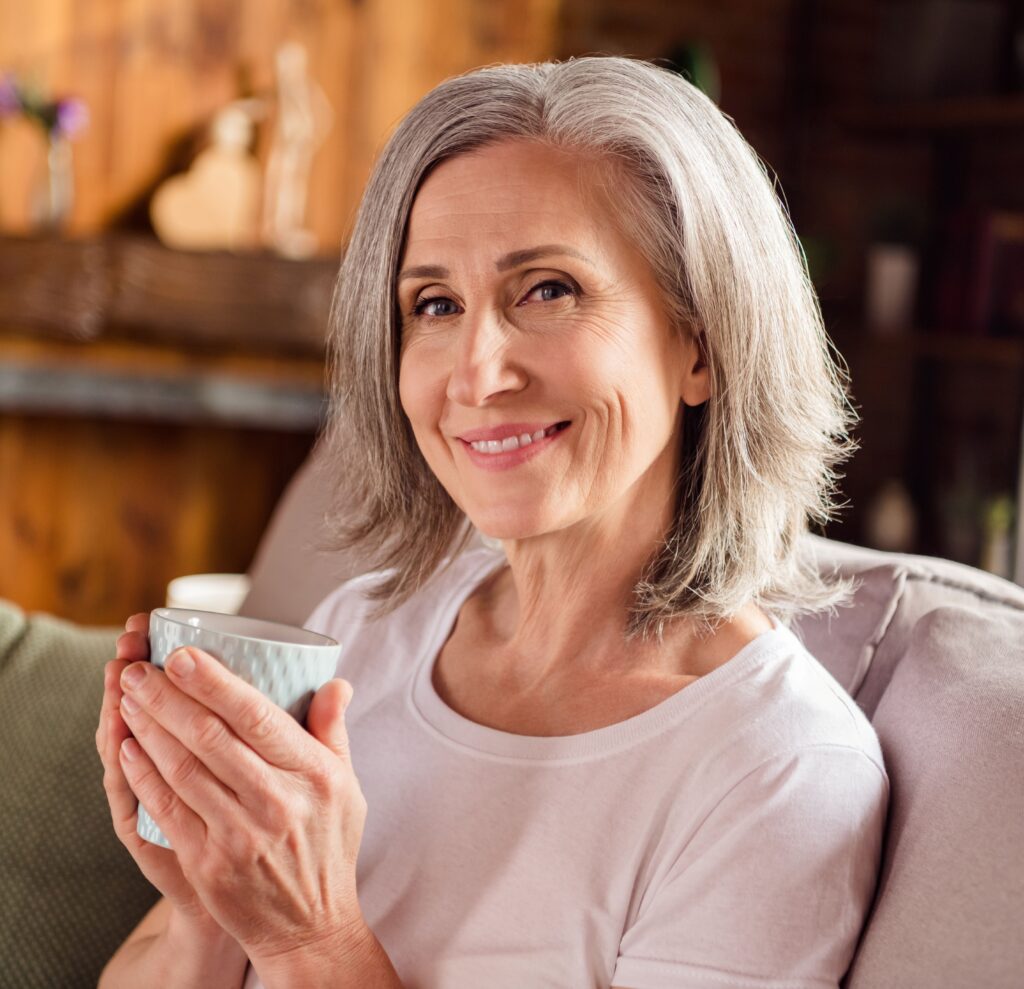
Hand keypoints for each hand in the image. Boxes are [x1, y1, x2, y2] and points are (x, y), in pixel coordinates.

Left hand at [112, 636, 368, 965]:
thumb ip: (334, 730)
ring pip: (181, 768)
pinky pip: (166, 808)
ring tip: (127, 697)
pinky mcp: (208, 863)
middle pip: (209, 736)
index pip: (256, 716)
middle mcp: (276, 802)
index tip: (181, 654)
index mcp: (313, 773)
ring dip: (147, 728)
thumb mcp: (347, 785)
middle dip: (166, 696)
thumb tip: (336, 682)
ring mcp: (238, 835)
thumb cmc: (328, 846)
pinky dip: (143, 773)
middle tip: (138, 668)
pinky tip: (127, 747)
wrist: (310, 927)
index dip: (213, 683)